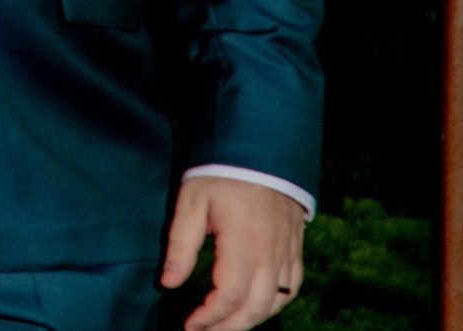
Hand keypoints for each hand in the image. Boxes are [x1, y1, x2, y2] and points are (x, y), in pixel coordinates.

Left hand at [163, 178, 305, 330]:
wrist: (260, 150)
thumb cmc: (220, 173)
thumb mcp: (191, 202)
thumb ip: (180, 246)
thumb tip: (168, 283)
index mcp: (243, 243)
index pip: (229, 296)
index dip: (208, 317)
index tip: (188, 325)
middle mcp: (270, 253)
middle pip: (255, 308)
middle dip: (228, 328)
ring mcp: (286, 252)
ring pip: (276, 303)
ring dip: (250, 321)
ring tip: (224, 325)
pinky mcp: (295, 248)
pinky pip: (292, 288)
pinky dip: (275, 304)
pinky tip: (256, 308)